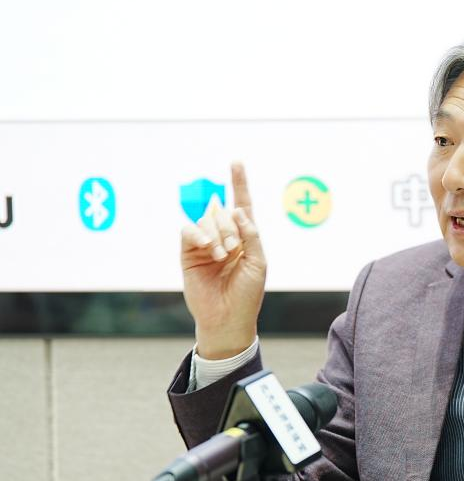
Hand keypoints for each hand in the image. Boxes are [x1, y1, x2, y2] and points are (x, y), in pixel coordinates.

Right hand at [180, 162, 266, 358]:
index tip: (236, 162)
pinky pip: (189, 231)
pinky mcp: (188, 253)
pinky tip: (208, 248)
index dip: (239, 184)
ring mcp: (205, 244)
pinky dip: (198, 234)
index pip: (241, 205)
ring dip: (217, 234)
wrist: (228, 318)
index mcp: (244, 238)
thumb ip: (252, 235)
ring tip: (222, 256)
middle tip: (233, 250)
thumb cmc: (248, 294)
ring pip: (206, 219)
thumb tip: (238, 210)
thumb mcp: (259, 262)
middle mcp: (224, 237)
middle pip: (223, 212)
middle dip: (230, 227)